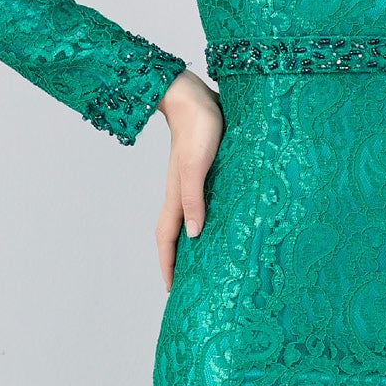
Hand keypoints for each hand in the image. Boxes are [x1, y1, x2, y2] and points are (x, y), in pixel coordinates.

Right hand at [155, 70, 223, 288]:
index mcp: (176, 196)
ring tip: (201, 261)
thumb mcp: (197, 166)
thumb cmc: (199, 128)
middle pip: (175, 235)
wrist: (195, 95)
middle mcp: (180, 194)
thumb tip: (194, 235)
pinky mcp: (203, 173)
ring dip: (190, 243)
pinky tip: (217, 223)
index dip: (168, 265)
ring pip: (187, 221)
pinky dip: (203, 220)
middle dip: (177, 261)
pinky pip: (200, 206)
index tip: (171, 290)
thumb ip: (194, 199)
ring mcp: (190, 184)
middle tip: (186, 285)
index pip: (167, 239)